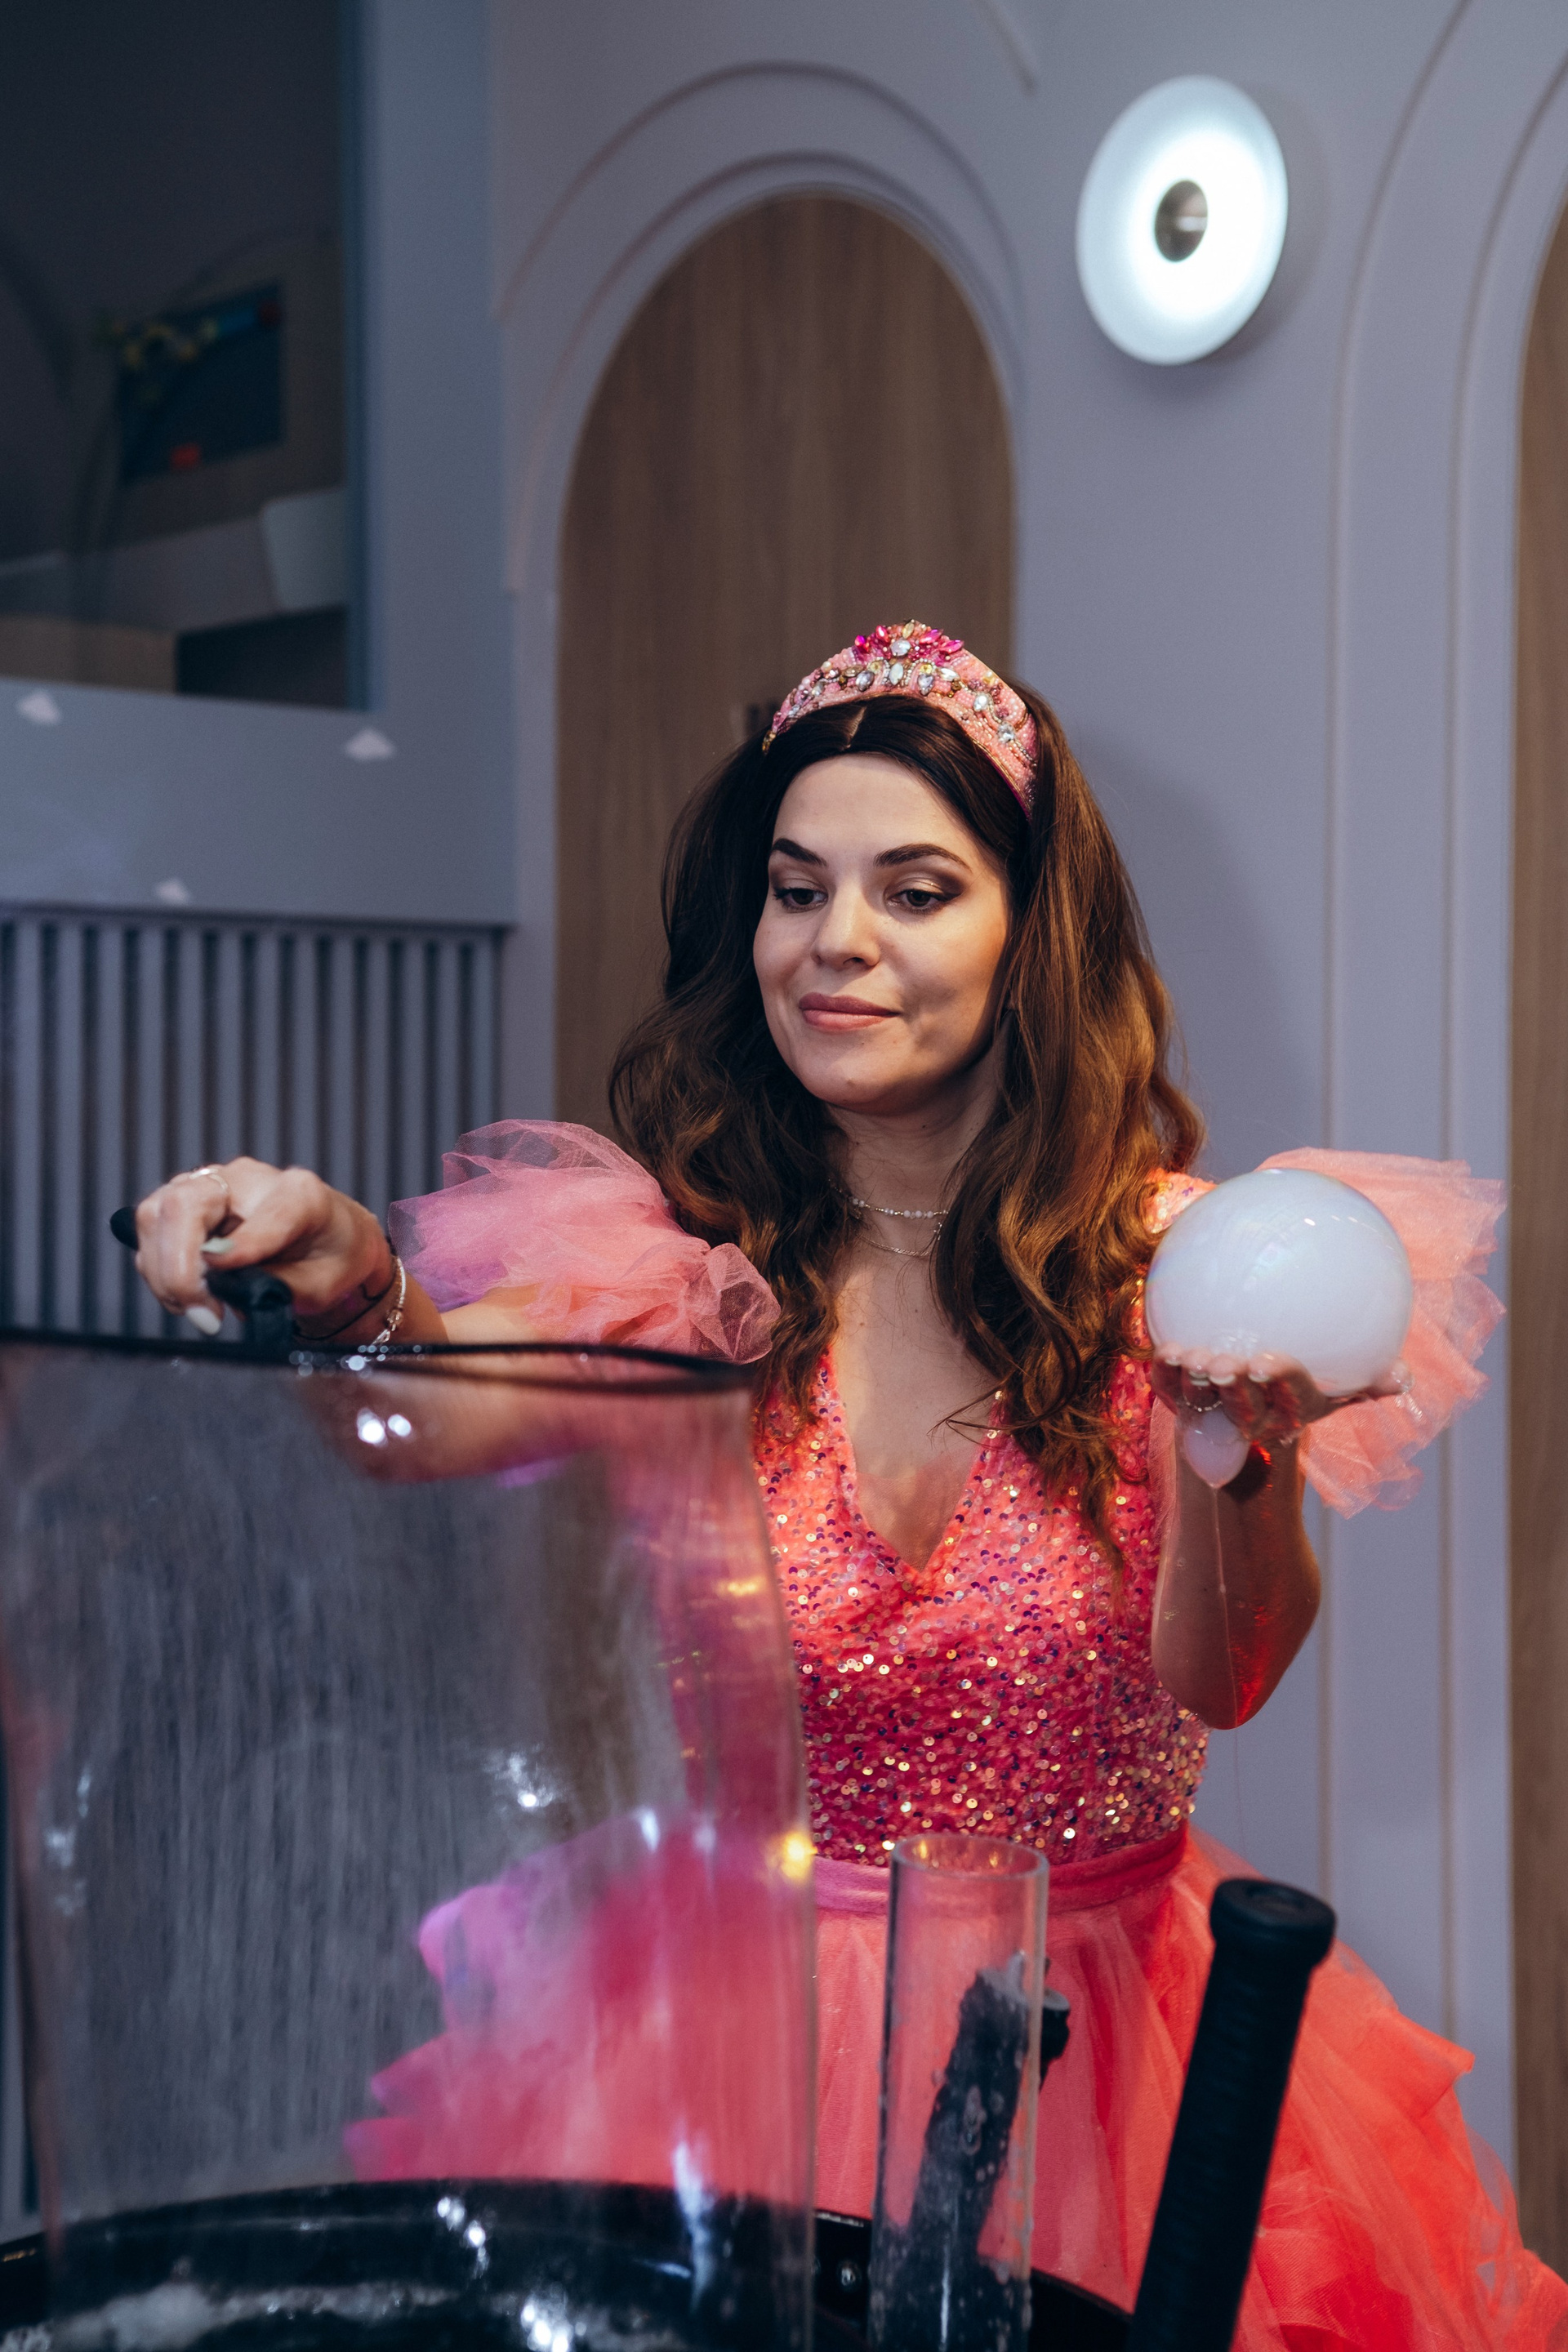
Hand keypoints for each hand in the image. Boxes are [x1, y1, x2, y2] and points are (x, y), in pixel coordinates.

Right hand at [134, 1158, 391, 1335]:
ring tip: (196, 1308)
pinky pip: (152, 1228)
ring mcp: (213, 1184)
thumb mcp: (321, 1286)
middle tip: (202, 1314)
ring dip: (163, 1271)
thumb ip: (278, 1284)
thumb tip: (223, 1284)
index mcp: (300, 1195)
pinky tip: (188, 1294)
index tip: (219, 1270)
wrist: (329, 1241)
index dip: (242, 1244)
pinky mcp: (187, 1201)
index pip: (266, 1215)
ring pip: (156, 1214)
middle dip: (179, 1267)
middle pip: (185, 1204)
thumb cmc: (329, 1259)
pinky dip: (158, 1268)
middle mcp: (249, 1179)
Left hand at [1150, 1348, 1408, 1448]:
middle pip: (1243, 1407)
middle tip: (1224, 1362)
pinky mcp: (1180, 1406)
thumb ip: (1370, 1382)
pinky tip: (1164, 1349)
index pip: (1291, 1399)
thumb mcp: (1340, 1390)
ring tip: (1189, 1356)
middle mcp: (1252, 1418)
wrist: (1245, 1427)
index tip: (1267, 1360)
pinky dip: (1164, 1373)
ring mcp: (1214, 1414)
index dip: (1281, 1380)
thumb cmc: (1299, 1393)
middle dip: (1233, 1387)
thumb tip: (1403, 1378)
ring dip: (1193, 1380)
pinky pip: (1168, 1391)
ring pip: (1202, 1401)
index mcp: (1291, 1412)